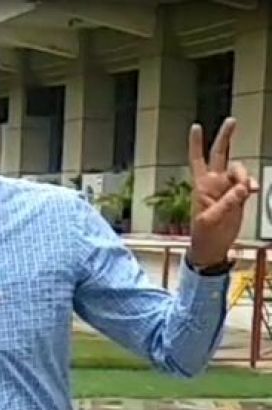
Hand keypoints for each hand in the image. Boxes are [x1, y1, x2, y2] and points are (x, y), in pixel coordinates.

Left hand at [188, 117, 258, 266]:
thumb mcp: (210, 219)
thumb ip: (227, 202)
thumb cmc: (203, 235)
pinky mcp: (238, 196)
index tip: (196, 127)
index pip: (197, 160)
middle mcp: (214, 183)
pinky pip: (248, 183)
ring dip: (243, 175)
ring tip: (244, 189)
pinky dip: (252, 184)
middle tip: (231, 121)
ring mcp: (227, 188)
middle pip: (220, 154)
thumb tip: (243, 188)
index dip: (196, 144)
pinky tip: (251, 190)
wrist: (212, 248)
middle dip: (225, 137)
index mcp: (201, 186)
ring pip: (239, 169)